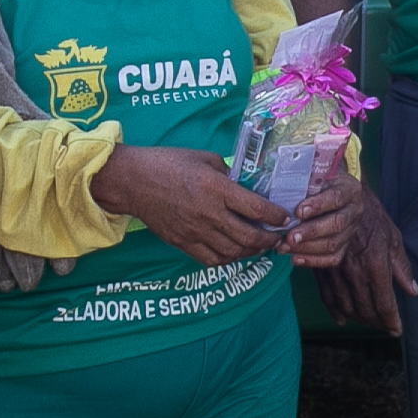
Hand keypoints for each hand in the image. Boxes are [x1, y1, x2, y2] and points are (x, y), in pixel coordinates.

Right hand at [92, 142, 290, 265]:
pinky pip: (212, 259)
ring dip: (251, 252)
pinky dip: (228, 259)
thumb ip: (227, 172)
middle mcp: (209, 213)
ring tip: (258, 246)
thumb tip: (245, 185)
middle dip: (269, 240)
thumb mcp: (204, 158)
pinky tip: (234, 251)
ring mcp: (196, 231)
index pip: (257, 208)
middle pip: (249, 237)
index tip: (285, 218)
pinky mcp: (183, 243)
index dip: (277, 216)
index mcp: (217, 188)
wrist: (133, 181)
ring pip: (233, 252)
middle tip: (276, 237)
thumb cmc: (168, 163)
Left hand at [280, 156, 365, 269]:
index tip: (297, 211)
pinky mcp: (345, 244)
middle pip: (336, 224)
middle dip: (310, 232)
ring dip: (307, 248)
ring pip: (333, 243)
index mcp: (350, 188)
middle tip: (288, 237)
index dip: (318, 205)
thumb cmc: (316, 177)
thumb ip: (301, 169)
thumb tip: (274, 162)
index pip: (337, 198)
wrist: (329, 188)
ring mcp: (351, 229)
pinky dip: (313, 261)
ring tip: (283, 247)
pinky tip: (295, 259)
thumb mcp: (313, 169)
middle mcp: (355, 209)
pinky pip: (333, 258)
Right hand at [326, 206, 417, 332]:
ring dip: (358, 319)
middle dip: (376, 323)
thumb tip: (414, 291)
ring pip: (347, 307)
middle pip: (366, 309)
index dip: (391, 321)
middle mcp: (355, 272)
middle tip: (384, 326)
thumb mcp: (393, 238)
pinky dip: (336, 312)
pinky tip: (342, 319)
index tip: (396, 330)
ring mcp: (336, 272)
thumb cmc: (371, 217)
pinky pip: (328, 298)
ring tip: (368, 322)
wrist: (341, 198)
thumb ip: (402, 268)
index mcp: (376, 265)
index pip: (385, 303)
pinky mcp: (322, 269)